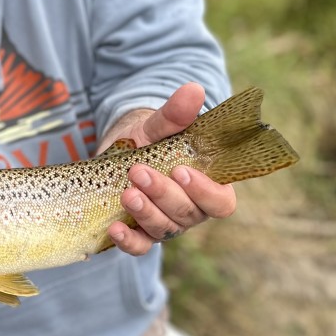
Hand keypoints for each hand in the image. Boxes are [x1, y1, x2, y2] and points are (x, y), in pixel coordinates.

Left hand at [97, 83, 236, 255]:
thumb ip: (176, 114)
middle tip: (139, 172)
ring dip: (145, 213)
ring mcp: (166, 223)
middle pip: (187, 214)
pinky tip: (114, 229)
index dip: (205, 191)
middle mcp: (190, 210)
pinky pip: (139, 246)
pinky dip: (128, 241)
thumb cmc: (151, 139)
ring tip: (126, 193)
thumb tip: (194, 90)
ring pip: (164, 229)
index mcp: (207, 186)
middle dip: (163, 194)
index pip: (221, 202)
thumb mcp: (159, 125)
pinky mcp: (140, 232)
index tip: (181, 171)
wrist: (121, 151)